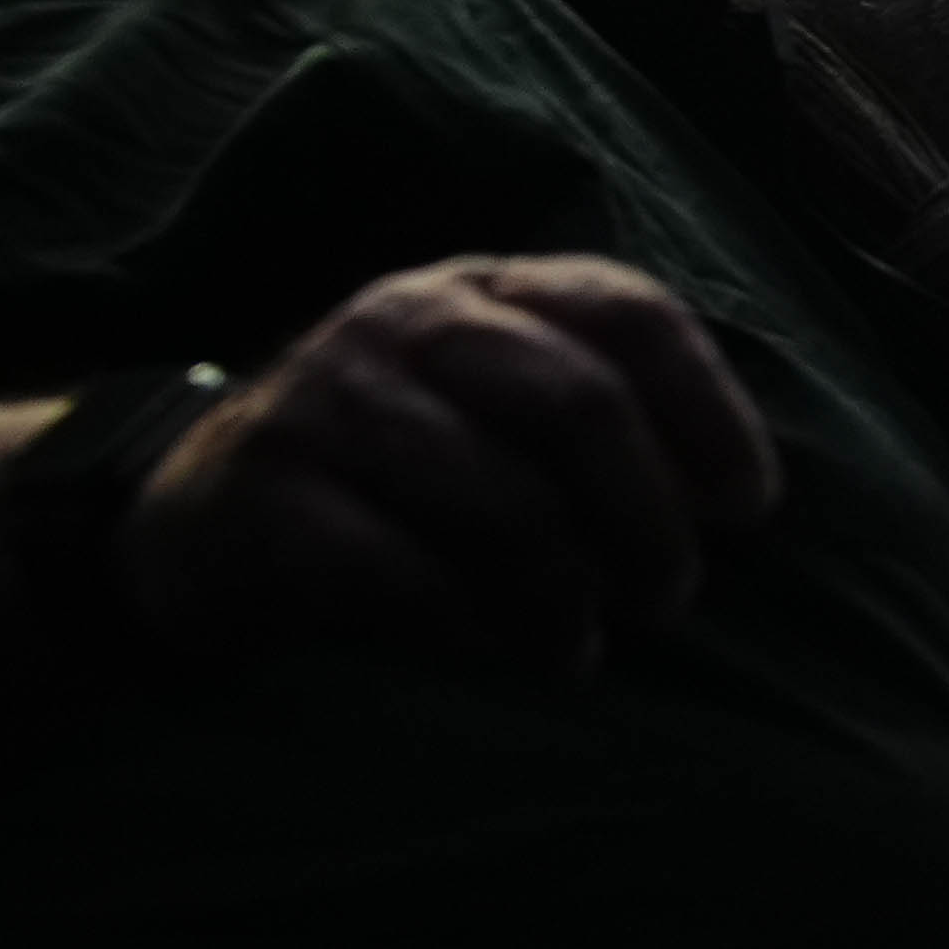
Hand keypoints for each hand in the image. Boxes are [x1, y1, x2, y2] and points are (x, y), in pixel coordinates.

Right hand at [123, 254, 780, 671]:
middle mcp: (405, 323)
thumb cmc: (404, 474)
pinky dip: (481, 631)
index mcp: (486, 291)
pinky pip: (404, 574)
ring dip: (568, 594)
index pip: (631, 313)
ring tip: (581, 645)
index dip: (711, 411)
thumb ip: (605, 415)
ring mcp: (327, 401)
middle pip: (579, 404)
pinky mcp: (265, 496)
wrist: (204, 518)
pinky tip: (512, 656)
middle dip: (648, 519)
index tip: (744, 507)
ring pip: (501, 501)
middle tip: (667, 596)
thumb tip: (740, 497)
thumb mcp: (498, 409)